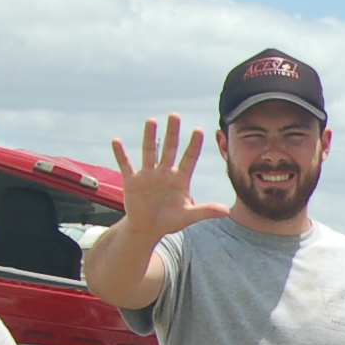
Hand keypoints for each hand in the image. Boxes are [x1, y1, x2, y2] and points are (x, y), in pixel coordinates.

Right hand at [107, 115, 231, 237]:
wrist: (148, 228)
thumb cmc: (170, 220)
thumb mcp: (188, 216)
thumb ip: (205, 210)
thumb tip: (227, 211)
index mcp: (180, 179)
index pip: (189, 158)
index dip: (194, 145)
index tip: (199, 130)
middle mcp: (165, 172)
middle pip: (170, 149)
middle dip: (172, 133)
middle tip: (175, 115)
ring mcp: (148, 175)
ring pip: (150, 152)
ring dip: (150, 137)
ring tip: (152, 120)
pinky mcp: (132, 181)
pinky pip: (126, 165)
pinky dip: (121, 154)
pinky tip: (117, 141)